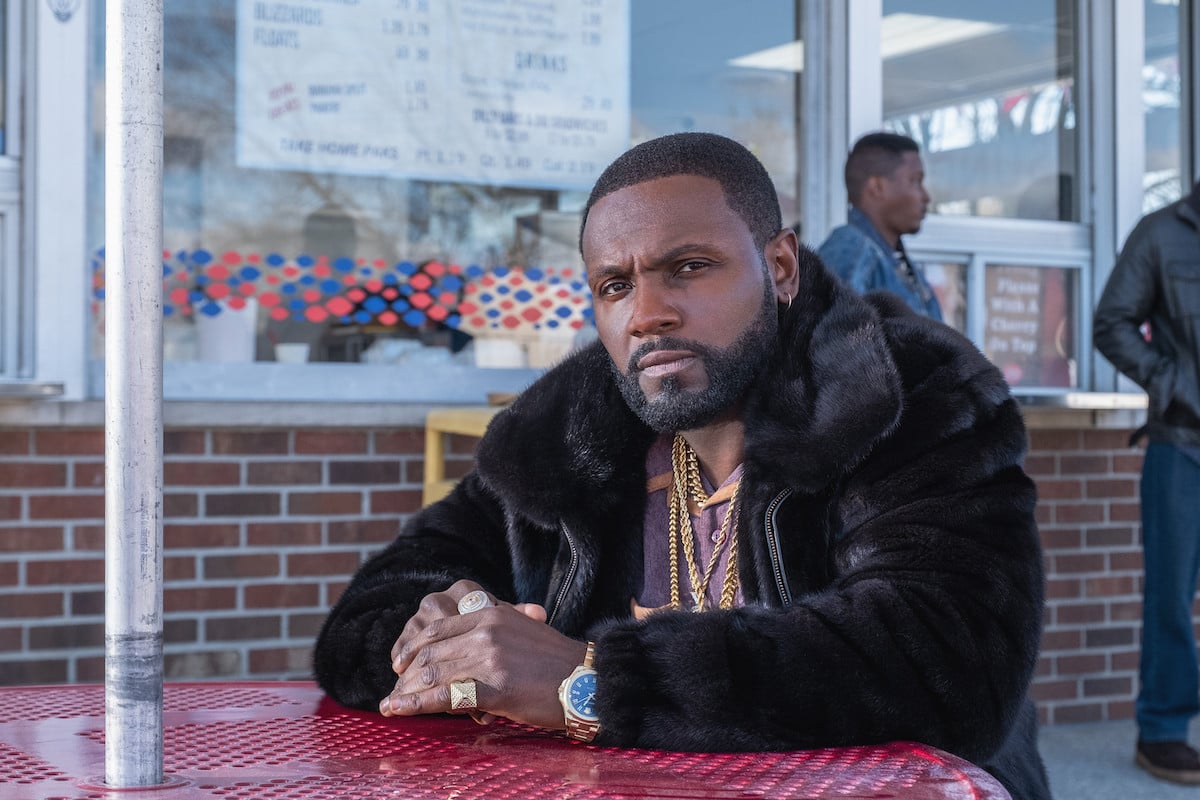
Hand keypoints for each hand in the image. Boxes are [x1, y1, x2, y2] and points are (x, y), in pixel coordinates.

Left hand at [380, 579, 587, 729]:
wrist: (586, 679)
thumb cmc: (555, 660)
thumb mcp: (521, 629)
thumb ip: (490, 630)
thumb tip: (463, 645)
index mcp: (490, 613)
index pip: (437, 628)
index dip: (413, 648)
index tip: (401, 664)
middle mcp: (485, 630)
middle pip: (429, 651)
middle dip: (406, 674)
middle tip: (394, 690)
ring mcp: (489, 658)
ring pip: (432, 673)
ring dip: (405, 691)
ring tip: (391, 705)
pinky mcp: (494, 687)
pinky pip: (445, 696)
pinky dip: (415, 704)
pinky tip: (398, 710)